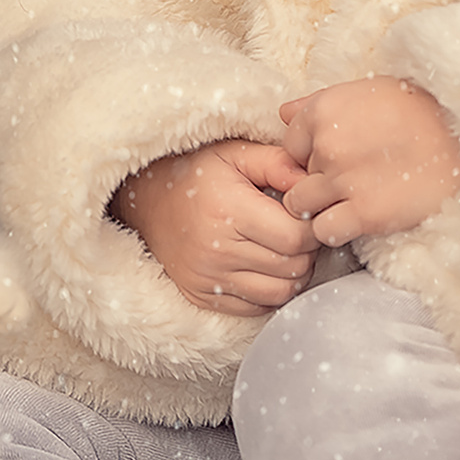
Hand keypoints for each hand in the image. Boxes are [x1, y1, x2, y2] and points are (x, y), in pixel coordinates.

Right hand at [109, 138, 317, 315]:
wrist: (145, 201)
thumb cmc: (195, 172)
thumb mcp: (235, 153)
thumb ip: (278, 163)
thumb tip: (314, 183)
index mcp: (228, 211)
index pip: (296, 237)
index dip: (312, 227)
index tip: (305, 214)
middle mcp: (216, 250)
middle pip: (293, 267)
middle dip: (307, 250)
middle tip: (297, 230)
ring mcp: (208, 279)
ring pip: (281, 292)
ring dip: (292, 273)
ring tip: (284, 249)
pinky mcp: (202, 297)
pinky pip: (258, 307)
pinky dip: (270, 290)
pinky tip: (263, 266)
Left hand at [278, 78, 459, 243]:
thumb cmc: (418, 109)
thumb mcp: (366, 91)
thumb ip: (318, 103)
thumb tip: (283, 114)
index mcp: (323, 110)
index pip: (289, 146)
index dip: (309, 157)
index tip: (334, 160)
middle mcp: (326, 144)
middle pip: (295, 177)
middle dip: (316, 182)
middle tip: (346, 183)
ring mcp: (344, 180)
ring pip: (301, 206)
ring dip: (319, 208)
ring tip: (346, 204)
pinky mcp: (366, 213)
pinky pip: (324, 231)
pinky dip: (334, 230)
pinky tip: (355, 220)